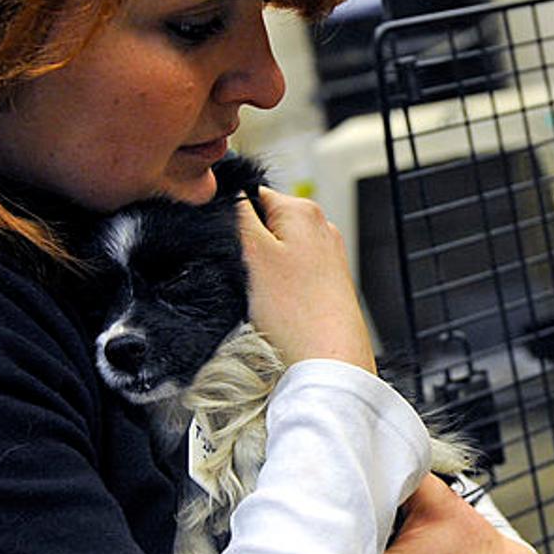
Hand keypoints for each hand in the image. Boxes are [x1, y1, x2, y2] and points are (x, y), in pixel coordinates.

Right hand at [235, 188, 373, 372]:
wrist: (328, 361)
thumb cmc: (294, 312)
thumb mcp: (251, 252)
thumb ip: (235, 214)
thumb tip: (226, 192)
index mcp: (303, 210)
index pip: (249, 193)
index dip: (228, 218)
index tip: (225, 246)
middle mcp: (321, 227)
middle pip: (264, 223)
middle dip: (246, 246)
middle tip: (243, 275)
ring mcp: (327, 256)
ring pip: (276, 251)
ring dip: (260, 270)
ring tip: (262, 296)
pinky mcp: (328, 284)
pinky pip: (291, 275)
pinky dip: (277, 288)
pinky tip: (277, 308)